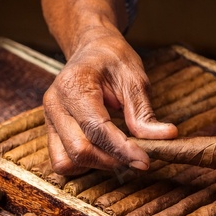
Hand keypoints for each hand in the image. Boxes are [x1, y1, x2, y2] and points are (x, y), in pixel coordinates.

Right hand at [43, 32, 177, 174]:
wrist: (92, 50)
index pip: (97, 129)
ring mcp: (49, 119)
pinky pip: (62, 162)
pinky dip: (84, 165)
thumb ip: (144, 112)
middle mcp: (55, 104)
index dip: (122, 150)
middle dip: (112, 160)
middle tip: (138, 157)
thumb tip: (166, 136)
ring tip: (120, 153)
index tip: (145, 161)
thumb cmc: (113, 60)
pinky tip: (103, 153)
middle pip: (80, 150)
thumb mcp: (135, 80)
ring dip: (97, 164)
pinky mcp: (51, 131)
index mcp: (74, 85)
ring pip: (68, 161)